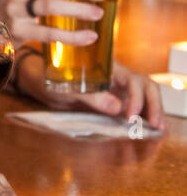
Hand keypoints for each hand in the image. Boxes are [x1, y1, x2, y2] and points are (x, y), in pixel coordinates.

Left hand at [18, 56, 164, 130]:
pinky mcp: (112, 96)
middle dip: (153, 104)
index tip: (130, 115)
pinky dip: (142, 113)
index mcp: (107, 67)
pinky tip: (146, 127)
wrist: (37, 78)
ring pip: (144, 93)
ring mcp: (115, 86)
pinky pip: (133, 103)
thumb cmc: (48, 78)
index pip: (134, 80)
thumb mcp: (66, 88)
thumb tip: (116, 107)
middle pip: (145, 86)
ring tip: (157, 128)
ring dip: (152, 109)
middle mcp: (116, 75)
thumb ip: (90, 96)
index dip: (137, 98)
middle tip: (156, 125)